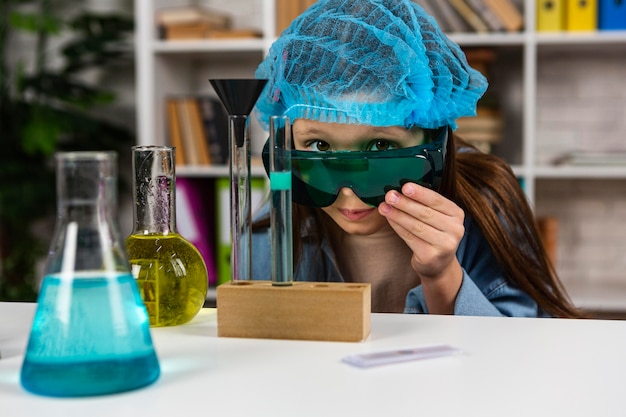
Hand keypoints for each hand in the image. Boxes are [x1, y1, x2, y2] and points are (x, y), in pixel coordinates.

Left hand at [378, 182, 464, 312]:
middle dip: (405, 203)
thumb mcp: (437, 218)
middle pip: (425, 213)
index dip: (420, 193)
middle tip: (389, 196)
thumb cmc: (433, 234)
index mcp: (457, 214)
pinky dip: (398, 227)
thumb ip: (424, 204)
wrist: (438, 264)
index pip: (437, 200)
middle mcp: (455, 229)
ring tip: (384, 207)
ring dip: (398, 215)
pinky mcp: (431, 256)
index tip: (404, 186)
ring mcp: (445, 244)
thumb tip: (400, 190)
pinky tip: (389, 219)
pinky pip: (410, 238)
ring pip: (416, 226)